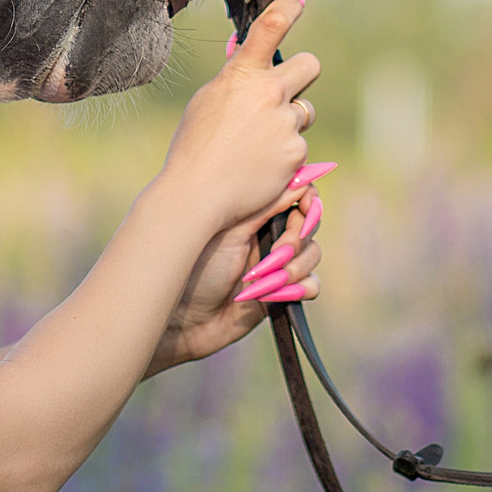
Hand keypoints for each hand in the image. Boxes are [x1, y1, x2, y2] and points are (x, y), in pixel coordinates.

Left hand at [148, 163, 334, 374]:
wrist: (179, 317)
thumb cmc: (192, 266)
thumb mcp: (229, 229)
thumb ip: (265, 204)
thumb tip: (297, 174)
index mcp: (254, 211)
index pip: (298, 194)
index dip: (308, 200)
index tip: (307, 206)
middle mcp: (268, 233)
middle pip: (309, 224)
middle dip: (296, 239)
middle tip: (276, 253)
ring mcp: (277, 264)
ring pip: (312, 254)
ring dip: (295, 267)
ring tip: (262, 281)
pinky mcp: (282, 293)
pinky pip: (311, 285)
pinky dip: (299, 288)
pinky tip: (270, 295)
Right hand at [153, 0, 319, 233]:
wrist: (198, 192)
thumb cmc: (194, 145)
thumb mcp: (208, 100)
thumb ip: (234, 79)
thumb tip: (246, 61)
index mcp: (243, 74)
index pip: (271, 28)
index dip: (287, 8)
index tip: (297, 1)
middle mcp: (270, 93)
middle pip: (309, 64)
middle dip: (302, 73)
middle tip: (287, 89)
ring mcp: (286, 124)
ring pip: (303, 112)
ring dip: (289, 122)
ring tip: (257, 143)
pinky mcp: (296, 152)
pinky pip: (299, 145)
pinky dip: (284, 154)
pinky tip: (260, 166)